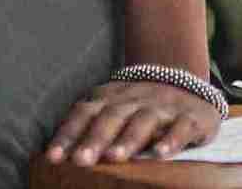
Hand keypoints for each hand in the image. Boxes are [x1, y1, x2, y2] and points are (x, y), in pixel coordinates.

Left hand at [46, 77, 222, 166]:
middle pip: (111, 117)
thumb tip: (54, 153)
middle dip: (94, 138)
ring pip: (143, 121)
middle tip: (80, 160)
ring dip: (128, 139)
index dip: (68, 134)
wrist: (186, 80)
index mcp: (110, 98)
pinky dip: (171, 140)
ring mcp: (162, 107)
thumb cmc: (139, 106)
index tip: (52, 158)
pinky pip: (180, 127)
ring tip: (114, 157)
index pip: (84, 113)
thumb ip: (89, 124)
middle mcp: (133, 100)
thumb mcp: (112, 108)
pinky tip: (161, 154)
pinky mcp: (189, 117)